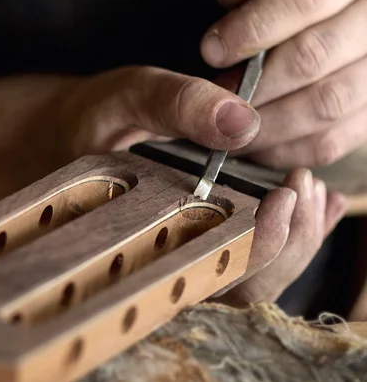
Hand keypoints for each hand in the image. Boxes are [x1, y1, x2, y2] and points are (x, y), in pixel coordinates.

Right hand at [56, 66, 344, 301]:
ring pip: (257, 277)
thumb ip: (176, 103)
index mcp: (142, 231)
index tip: (286, 196)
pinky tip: (314, 202)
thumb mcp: (127, 96)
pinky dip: (295, 232)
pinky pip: (256, 254)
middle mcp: (167, 254)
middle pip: (247, 285)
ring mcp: (187, 251)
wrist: (68, 137)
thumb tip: (242, 120)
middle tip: (306, 189)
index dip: (261, 242)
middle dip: (291, 243)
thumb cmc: (92, 120)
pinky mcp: (203, 239)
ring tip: (313, 193)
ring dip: (297, 240)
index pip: (213, 265)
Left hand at [204, 0, 366, 168]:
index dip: (253, 28)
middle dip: (253, 84)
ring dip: (268, 123)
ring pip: (330, 104)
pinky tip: (256, 143)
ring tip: (228, 122)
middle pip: (314, 57)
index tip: (211, 50)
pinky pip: (340, 138)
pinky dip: (292, 148)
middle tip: (215, 94)